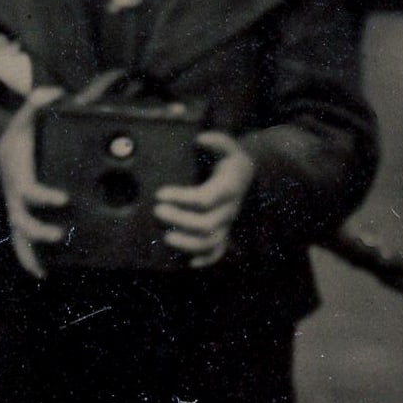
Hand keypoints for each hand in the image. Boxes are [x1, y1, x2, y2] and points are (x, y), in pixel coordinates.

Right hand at [0, 85, 66, 278]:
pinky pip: (22, 247)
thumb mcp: (23, 122)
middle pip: (22, 223)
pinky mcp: (22, 223)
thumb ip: (36, 106)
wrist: (1, 158)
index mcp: (18, 178)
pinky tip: (42, 275)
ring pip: (19, 240)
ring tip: (45, 270)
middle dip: (40, 231)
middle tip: (61, 232)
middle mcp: (15, 201)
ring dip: (31, 254)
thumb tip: (51, 91)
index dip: (45, 197)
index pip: (29, 192)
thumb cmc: (17, 142)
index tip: (64, 199)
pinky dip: (29, 262)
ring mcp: (16, 214)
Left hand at [154, 131, 255, 268]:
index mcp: (229, 189)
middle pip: (205, 224)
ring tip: (165, 238)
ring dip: (187, 244)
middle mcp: (229, 210)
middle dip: (179, 220)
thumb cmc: (231, 161)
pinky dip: (205, 260)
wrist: (246, 178)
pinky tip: (189, 263)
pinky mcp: (224, 233)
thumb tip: (201, 139)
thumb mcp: (229, 147)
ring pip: (210, 243)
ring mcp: (226, 224)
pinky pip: (218, 253)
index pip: (204, 199)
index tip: (159, 193)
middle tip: (156, 212)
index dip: (181, 198)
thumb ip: (218, 141)